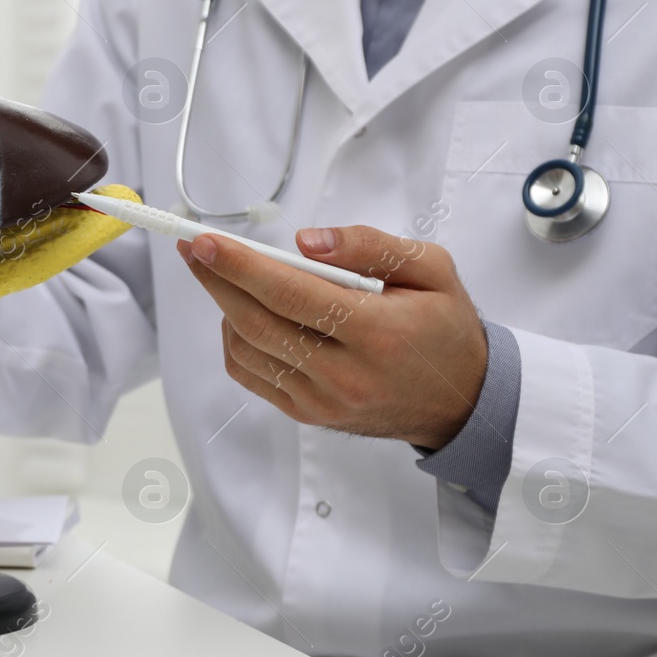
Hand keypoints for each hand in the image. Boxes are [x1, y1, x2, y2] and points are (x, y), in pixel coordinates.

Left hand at [178, 226, 487, 449]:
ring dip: (225, 308)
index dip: (240, 266)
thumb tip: (305, 242)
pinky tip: (244, 315)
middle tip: (194, 249)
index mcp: (377, 332)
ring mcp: (322, 401)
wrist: (461, 401)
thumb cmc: (445, 328)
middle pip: (256, 323)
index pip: (291, 294)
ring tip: (225, 277)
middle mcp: (345, 374)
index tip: (205, 242)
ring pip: (246, 350)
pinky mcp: (308, 415)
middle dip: (216, 281)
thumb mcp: (432, 269)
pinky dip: (236, 340)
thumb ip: (371, 246)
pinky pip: (252, 375)